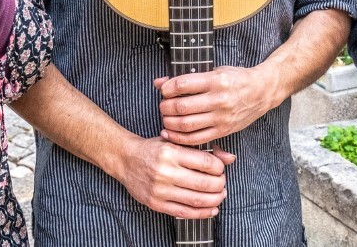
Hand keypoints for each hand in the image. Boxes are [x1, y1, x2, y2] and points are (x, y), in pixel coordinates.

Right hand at [110, 135, 235, 218]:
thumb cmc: (153, 149)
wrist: (126, 160)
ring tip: (219, 195)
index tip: (221, 169)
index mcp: (171, 152)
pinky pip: (184, 212)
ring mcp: (161, 190)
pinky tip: (211, 209)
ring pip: (196, 200)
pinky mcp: (156, 204)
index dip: (219, 168)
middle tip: (222, 183)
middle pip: (204, 183)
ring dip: (214, 200)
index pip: (206, 163)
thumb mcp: (176, 142)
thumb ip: (203, 150)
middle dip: (220, 185)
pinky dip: (202, 213)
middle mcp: (166, 171)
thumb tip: (230, 158)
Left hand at [155, 66, 279, 145]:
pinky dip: (180, 138)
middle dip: (165, 107)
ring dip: (170, 122)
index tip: (164, 90)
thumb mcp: (214, 70)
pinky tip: (171, 133)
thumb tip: (160, 82)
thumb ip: (188, 77)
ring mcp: (221, 118)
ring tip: (166, 118)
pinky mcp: (223, 131)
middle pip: (182, 107)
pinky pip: (197, 139)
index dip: (168, 88)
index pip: (183, 84)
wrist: (262, 92)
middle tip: (163, 105)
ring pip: (187, 124)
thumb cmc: (237, 79)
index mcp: (216, 80)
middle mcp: (218, 99)